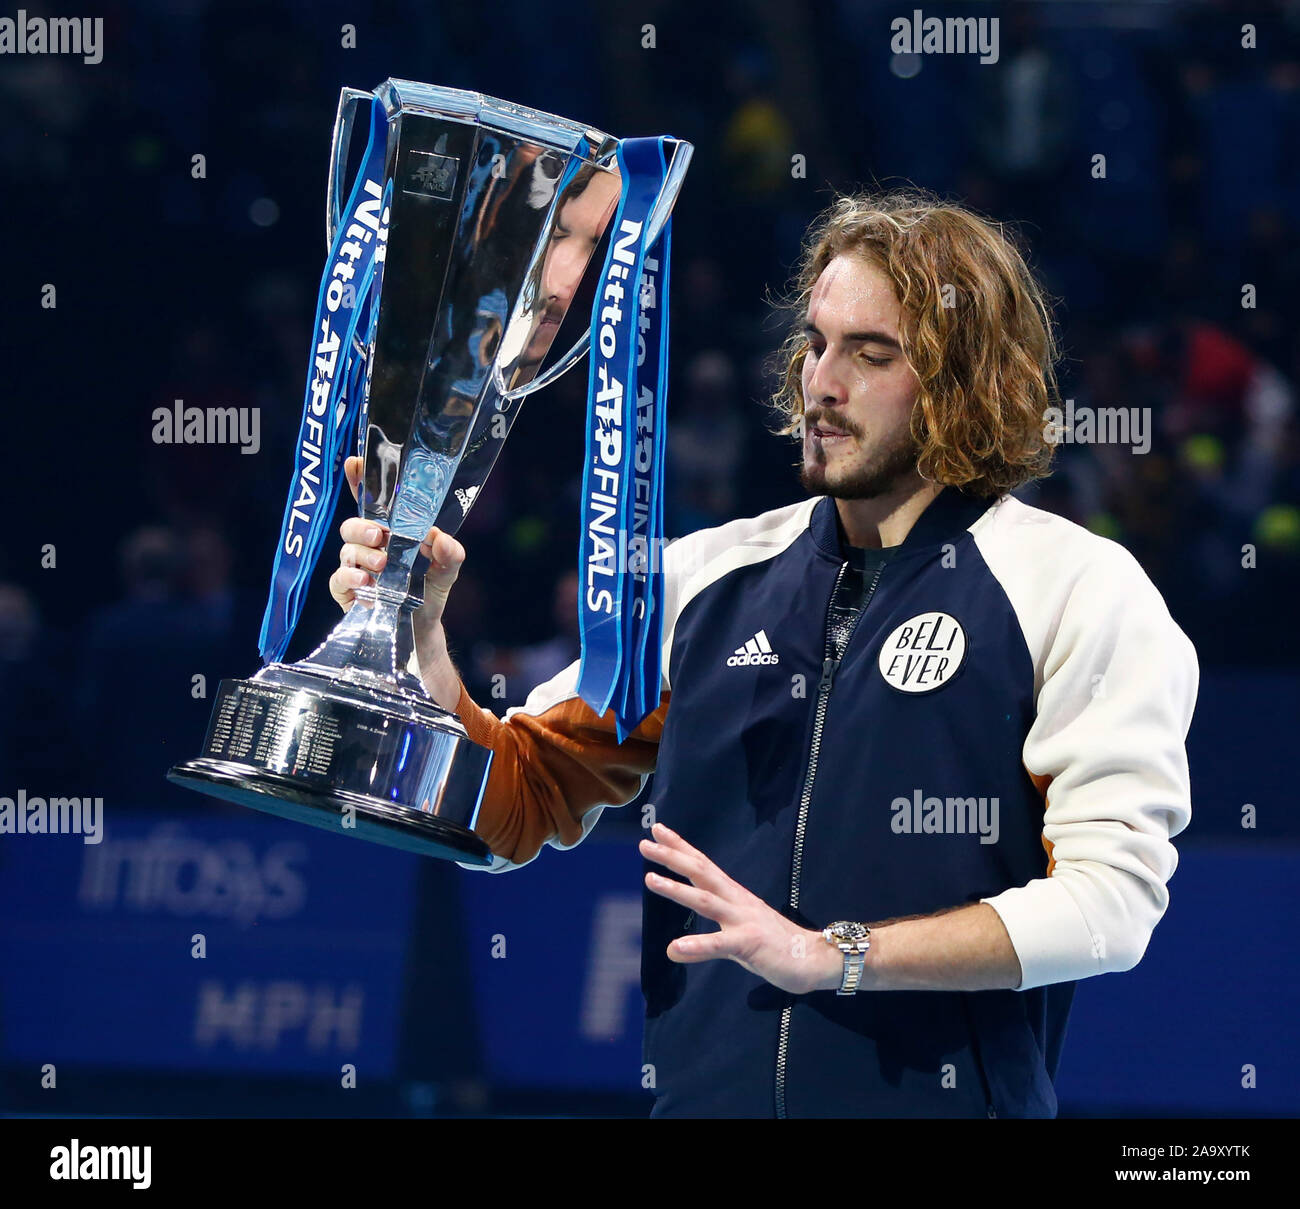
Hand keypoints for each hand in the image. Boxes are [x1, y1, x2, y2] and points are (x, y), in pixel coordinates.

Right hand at [328, 455, 466, 620]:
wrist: (422, 629)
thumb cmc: (429, 590)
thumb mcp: (448, 570)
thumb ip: (450, 553)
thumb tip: (440, 538)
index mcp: (391, 532)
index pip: (371, 501)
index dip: (360, 480)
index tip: (354, 462)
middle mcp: (370, 546)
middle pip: (353, 525)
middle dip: (362, 526)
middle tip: (378, 535)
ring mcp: (356, 568)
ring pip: (346, 550)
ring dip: (363, 554)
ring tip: (382, 565)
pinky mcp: (347, 592)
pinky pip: (338, 579)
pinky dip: (350, 577)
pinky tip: (366, 583)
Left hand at [640, 823, 835, 995]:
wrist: (816, 958)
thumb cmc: (775, 945)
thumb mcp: (736, 937)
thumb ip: (708, 938)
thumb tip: (673, 949)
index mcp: (734, 895)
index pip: (703, 865)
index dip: (681, 848)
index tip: (658, 830)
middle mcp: (737, 901)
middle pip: (701, 873)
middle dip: (672, 857)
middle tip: (644, 844)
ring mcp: (744, 920)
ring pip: (706, 901)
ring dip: (676, 890)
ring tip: (649, 880)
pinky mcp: (751, 943)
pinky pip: (720, 944)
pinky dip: (697, 945)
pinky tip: (675, 948)